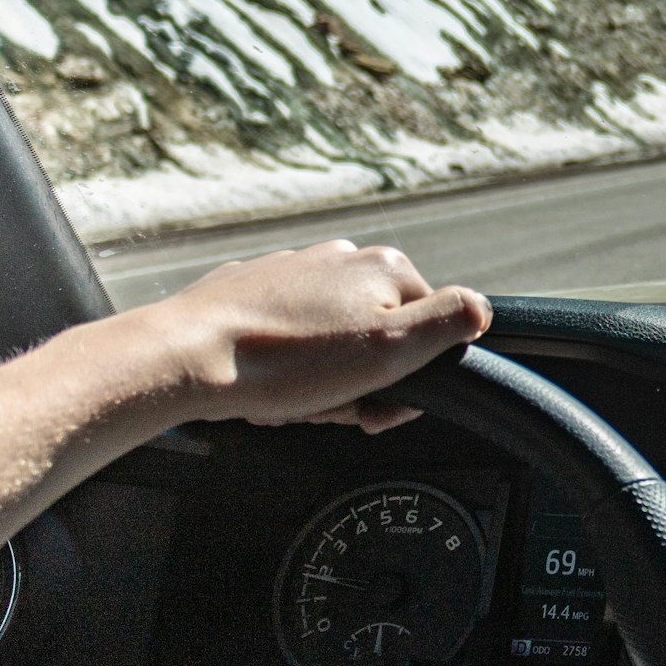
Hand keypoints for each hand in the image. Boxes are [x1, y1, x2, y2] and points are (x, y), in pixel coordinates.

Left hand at [120, 240, 489, 432]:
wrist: (183, 359)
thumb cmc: (284, 361)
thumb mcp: (390, 350)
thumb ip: (449, 322)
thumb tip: (481, 308)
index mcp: (382, 268)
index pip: (427, 332)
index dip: (406, 379)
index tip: (376, 404)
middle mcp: (340, 258)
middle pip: (376, 339)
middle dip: (357, 384)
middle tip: (328, 407)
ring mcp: (291, 271)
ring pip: (330, 342)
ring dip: (319, 382)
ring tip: (290, 400)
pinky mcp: (249, 291)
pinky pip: (285, 337)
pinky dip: (281, 366)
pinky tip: (262, 385)